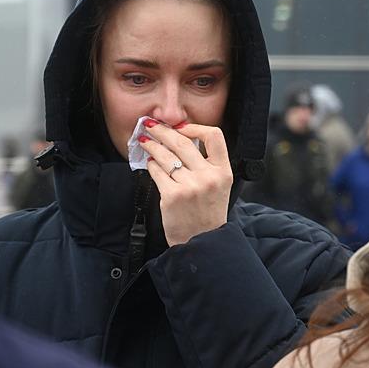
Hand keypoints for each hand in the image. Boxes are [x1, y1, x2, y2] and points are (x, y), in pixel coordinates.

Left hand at [140, 120, 232, 245]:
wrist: (201, 242)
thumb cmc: (207, 213)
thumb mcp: (220, 186)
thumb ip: (207, 165)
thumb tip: (182, 140)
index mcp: (223, 171)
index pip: (214, 136)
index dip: (195, 127)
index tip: (181, 127)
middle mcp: (208, 177)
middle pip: (182, 142)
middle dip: (163, 130)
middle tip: (151, 125)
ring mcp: (190, 186)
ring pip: (166, 156)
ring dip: (152, 145)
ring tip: (145, 141)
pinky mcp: (172, 196)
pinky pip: (157, 172)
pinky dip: (151, 165)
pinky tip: (149, 163)